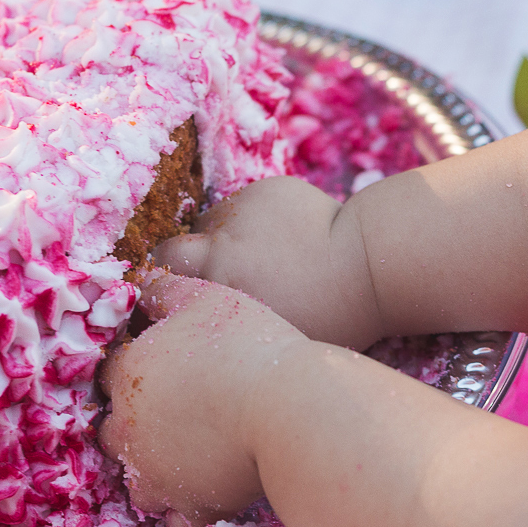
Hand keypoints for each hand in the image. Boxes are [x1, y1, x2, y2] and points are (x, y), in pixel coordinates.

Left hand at [98, 273, 306, 526]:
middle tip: (179, 415)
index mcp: (127, 374)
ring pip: (136, 480)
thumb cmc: (251, 346)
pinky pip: (173, 518)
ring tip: (191, 457)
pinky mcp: (187, 505)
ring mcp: (153, 473)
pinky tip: (207, 489)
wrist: (290, 408)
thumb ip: (162, 289)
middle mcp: (126, 428)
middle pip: (113, 431)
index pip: (107, 373)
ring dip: (155, 471)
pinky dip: (185, 508)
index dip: (134, 370)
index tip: (165, 370)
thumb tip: (139, 283)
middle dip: (137, 425)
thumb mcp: (205, 296)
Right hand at [154, 176, 383, 349]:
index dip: (160, 293)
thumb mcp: (270, 335)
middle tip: (200, 277)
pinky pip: (243, 206)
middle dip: (176, 264)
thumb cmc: (327, 317)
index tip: (167, 301)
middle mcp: (221, 246)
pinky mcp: (265, 191)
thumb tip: (196, 324)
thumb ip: (224, 324)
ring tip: (255, 258)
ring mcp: (242, 212)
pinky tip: (281, 240)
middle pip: (170, 250)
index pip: (158, 282)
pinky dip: (253, 222)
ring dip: (220, 240)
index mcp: (219, 286)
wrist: (369, 267)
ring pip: (210, 225)